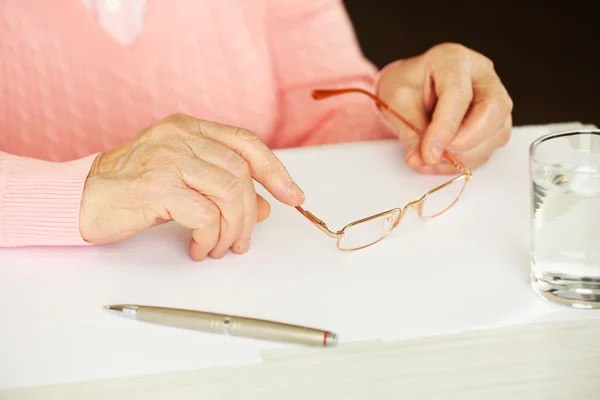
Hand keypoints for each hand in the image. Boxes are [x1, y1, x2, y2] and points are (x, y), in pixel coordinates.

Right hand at [79, 113, 304, 260]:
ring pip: (229, 193)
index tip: (293, 195)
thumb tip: (263, 206)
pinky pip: (206, 215)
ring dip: (233, 229)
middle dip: (250, 214)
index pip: (247, 143)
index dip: (276, 170)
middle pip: (241, 172)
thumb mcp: (182, 181)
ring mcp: (168, 158)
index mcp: (188, 128)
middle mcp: (180, 137)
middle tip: (243, 240)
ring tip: (221, 247)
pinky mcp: (157, 186)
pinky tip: (200, 248)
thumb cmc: (129, 188)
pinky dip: (211, 237)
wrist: (78, 198)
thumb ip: (222, 187)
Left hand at [377, 43, 513, 173]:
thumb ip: (410, 130)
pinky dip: (467, 160)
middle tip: (437, 157)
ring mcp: (494, 95)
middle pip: (494, 108)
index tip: (429, 153)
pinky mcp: (495, 118)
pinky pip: (491, 144)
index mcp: (452, 59)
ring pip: (497, 131)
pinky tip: (442, 163)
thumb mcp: (397, 102)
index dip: (446, 128)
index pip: (459, 94)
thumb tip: (420, 159)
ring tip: (432, 161)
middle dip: (466, 141)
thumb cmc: (406, 86)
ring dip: (465, 156)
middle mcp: (481, 73)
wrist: (412, 88)